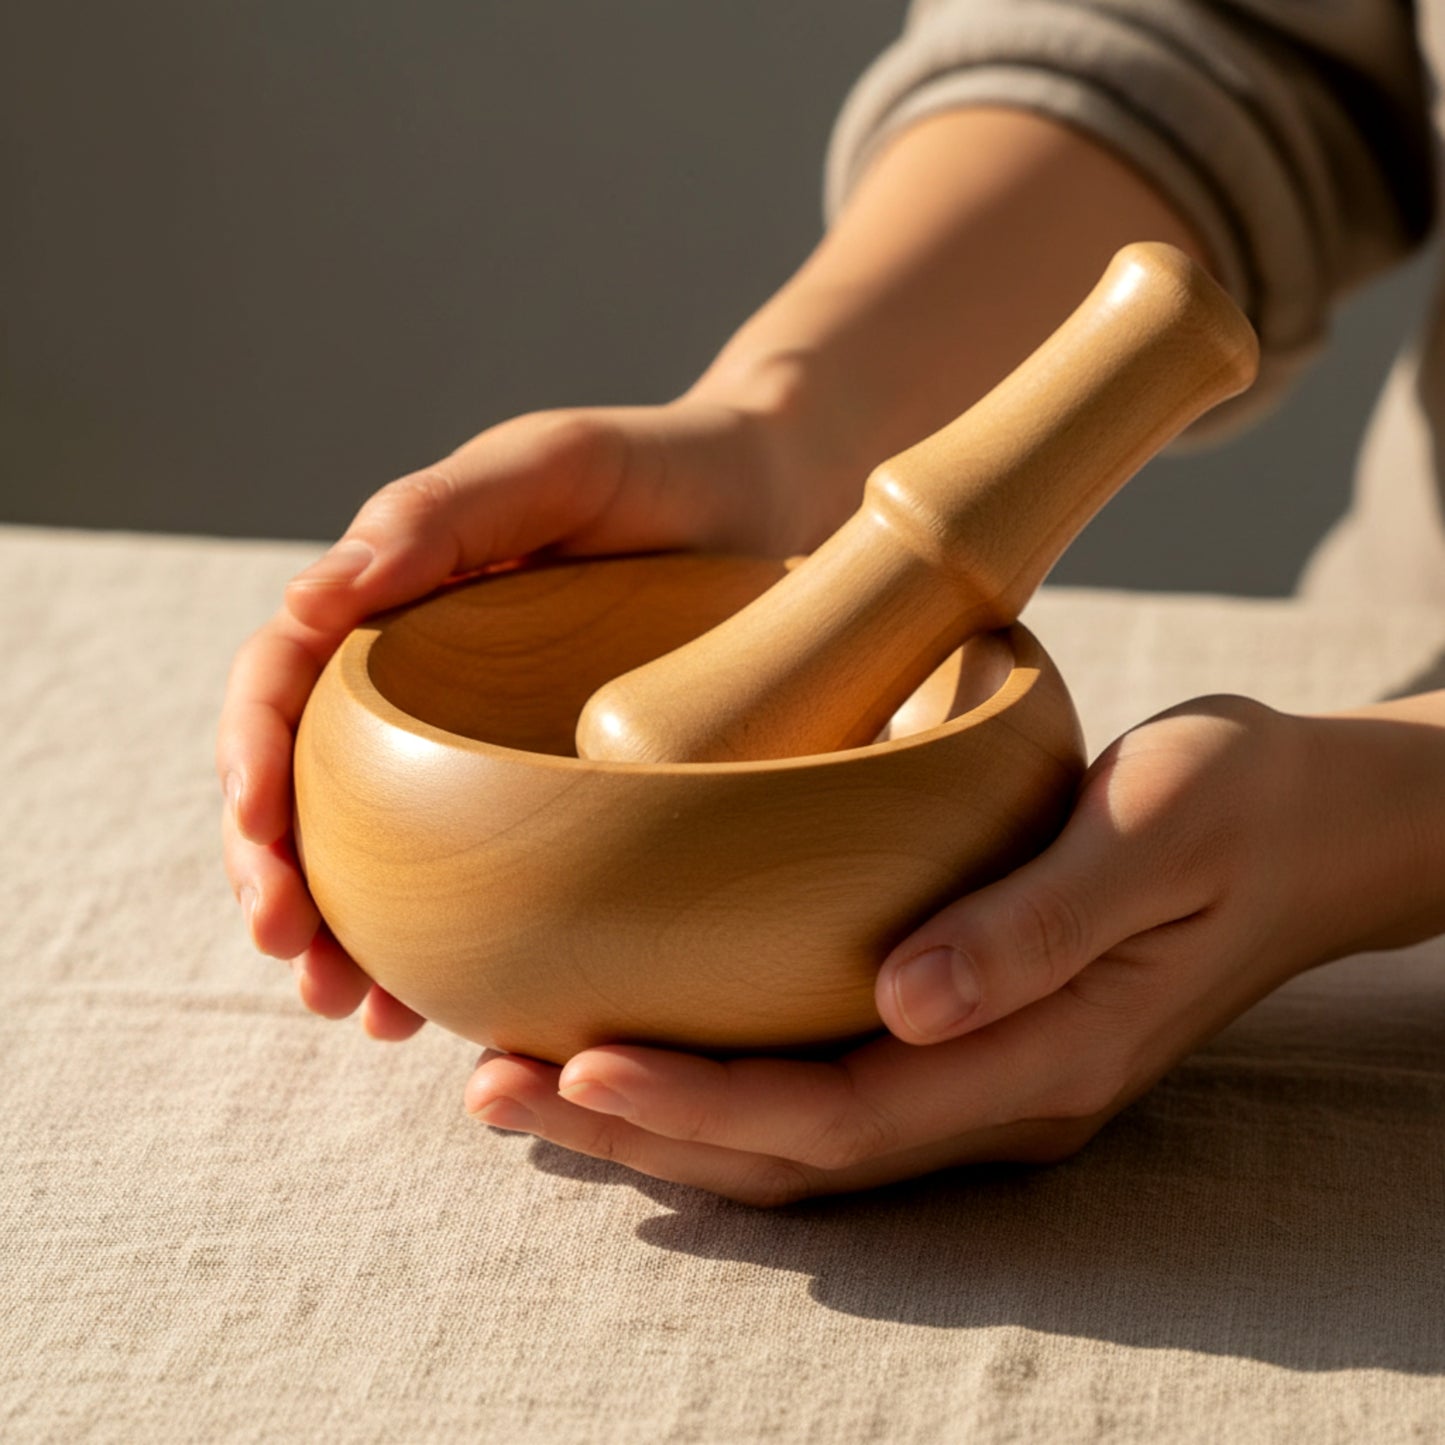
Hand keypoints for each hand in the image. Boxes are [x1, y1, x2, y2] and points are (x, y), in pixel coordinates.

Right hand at [217, 395, 848, 1035]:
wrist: (770, 498)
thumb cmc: (653, 467)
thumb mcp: (549, 466)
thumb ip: (438, 515)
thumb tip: (308, 600)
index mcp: (395, 605)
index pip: (285, 684)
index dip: (253, 757)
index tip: (258, 831)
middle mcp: (424, 686)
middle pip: (312, 788)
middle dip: (280, 873)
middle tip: (290, 950)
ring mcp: (483, 748)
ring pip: (382, 853)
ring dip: (347, 935)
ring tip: (350, 1008)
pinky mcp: (551, 795)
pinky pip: (482, 876)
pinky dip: (447, 943)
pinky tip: (436, 1004)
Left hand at [465, 694, 1443, 1202]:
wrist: (1305, 825)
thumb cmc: (1233, 808)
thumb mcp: (1152, 835)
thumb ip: (1036, 926)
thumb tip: (906, 1004)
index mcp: (1041, 1057)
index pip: (841, 1116)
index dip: (703, 1106)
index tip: (578, 1067)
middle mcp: (996, 1093)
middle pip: (792, 1151)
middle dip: (641, 1132)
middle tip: (499, 1088)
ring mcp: (980, 1077)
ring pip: (793, 1135)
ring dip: (660, 1120)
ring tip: (528, 1083)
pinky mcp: (963, 1036)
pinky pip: (818, 1086)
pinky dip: (717, 1081)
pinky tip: (639, 1044)